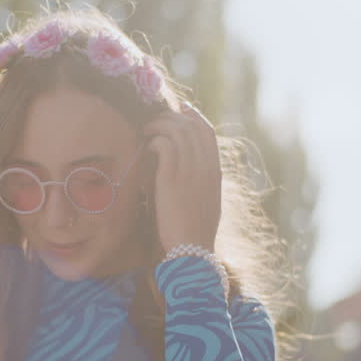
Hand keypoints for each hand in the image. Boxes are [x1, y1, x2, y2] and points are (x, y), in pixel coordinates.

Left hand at [142, 101, 220, 253]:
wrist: (191, 249)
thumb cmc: (193, 230)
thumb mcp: (203, 201)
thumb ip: (198, 180)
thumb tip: (184, 166)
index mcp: (214, 171)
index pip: (207, 132)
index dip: (192, 116)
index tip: (179, 111)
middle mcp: (205, 167)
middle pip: (191, 125)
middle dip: (171, 116)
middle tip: (154, 120)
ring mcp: (190, 171)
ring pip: (177, 130)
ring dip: (159, 125)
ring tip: (146, 130)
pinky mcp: (172, 179)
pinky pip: (164, 145)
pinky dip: (154, 140)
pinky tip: (147, 147)